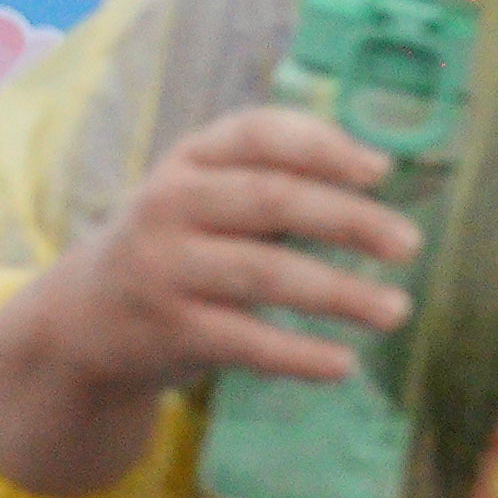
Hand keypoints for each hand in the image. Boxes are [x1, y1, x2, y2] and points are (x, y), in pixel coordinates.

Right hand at [0, 108, 420, 465]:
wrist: (87, 317)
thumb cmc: (184, 245)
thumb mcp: (213, 196)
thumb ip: (281, 178)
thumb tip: (384, 168)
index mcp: (193, 159)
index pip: (258, 133)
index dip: (322, 146)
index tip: (381, 169)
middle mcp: (171, 203)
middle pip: (271, 199)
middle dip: (348, 220)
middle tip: (410, 244)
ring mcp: (165, 266)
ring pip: (264, 273)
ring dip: (338, 293)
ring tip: (397, 310)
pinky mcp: (168, 328)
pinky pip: (245, 342)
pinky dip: (298, 355)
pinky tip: (343, 364)